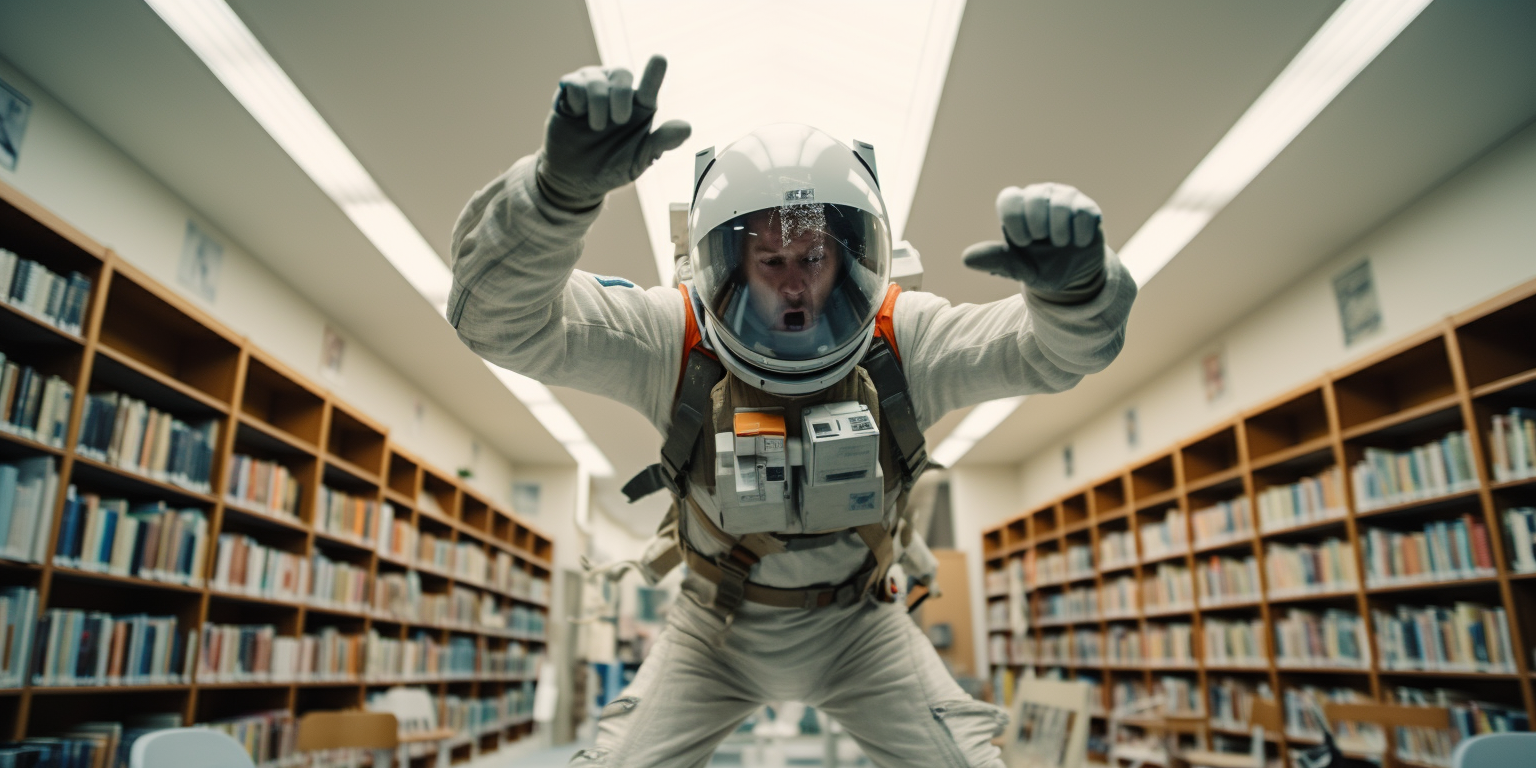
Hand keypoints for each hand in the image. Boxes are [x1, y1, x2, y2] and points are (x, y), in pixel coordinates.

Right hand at [536, 55, 692, 210]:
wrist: (574, 180)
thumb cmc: (611, 167)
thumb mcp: (638, 160)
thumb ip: (661, 142)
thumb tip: (687, 128)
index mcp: (640, 106)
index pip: (650, 85)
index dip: (654, 72)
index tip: (659, 59)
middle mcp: (618, 91)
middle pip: (623, 74)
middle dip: (621, 96)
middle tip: (620, 120)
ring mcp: (593, 88)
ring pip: (596, 80)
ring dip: (598, 106)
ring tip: (596, 127)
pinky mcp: (569, 91)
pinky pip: (574, 83)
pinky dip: (578, 102)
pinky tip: (577, 115)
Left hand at [962, 183, 1106, 303]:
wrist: (1073, 277)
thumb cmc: (1040, 267)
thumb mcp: (1018, 268)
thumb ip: (996, 260)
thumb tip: (966, 259)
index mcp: (1017, 209)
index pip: (1009, 198)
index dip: (1015, 220)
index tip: (1023, 242)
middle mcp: (1039, 197)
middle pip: (1034, 197)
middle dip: (1037, 225)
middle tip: (1042, 241)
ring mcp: (1063, 199)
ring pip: (1061, 203)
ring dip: (1059, 232)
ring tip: (1061, 244)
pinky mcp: (1086, 207)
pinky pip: (1084, 213)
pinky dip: (1079, 234)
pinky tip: (1078, 243)